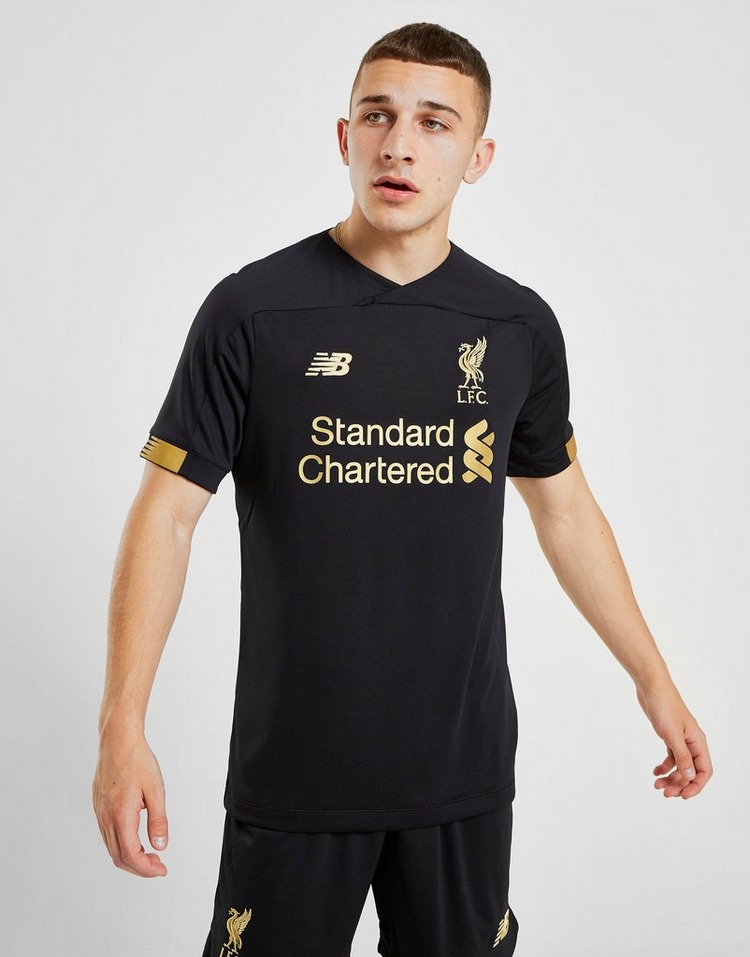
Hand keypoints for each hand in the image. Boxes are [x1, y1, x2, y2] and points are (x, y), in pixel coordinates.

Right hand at [92, 728, 168, 876]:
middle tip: (158, 865)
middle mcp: (105, 817)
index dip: (146, 869)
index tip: (161, 870)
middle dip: (139, 867)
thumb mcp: (156, 790)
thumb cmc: (138, 761)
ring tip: (150, 854)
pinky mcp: (98, 806)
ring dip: (130, 857)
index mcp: (121, 815)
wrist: (118, 740)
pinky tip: (135, 838)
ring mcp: (99, 812)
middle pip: (118, 856)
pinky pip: (107, 834)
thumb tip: (160, 846)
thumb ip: (158, 820)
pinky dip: (121, 844)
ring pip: (111, 847)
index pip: (130, 855)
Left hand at [636, 677, 712, 798]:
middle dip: (680, 784)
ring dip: (671, 777)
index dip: (696, 785)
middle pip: (691, 771)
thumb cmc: (664, 706)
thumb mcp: (672, 734)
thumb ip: (682, 756)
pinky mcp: (669, 736)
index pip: (704, 771)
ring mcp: (681, 739)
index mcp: (698, 742)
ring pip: (680, 765)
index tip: (682, 796)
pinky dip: (664, 766)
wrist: (651, 687)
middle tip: (665, 793)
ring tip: (657, 785)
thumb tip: (690, 777)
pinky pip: (671, 756)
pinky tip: (655, 772)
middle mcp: (692, 742)